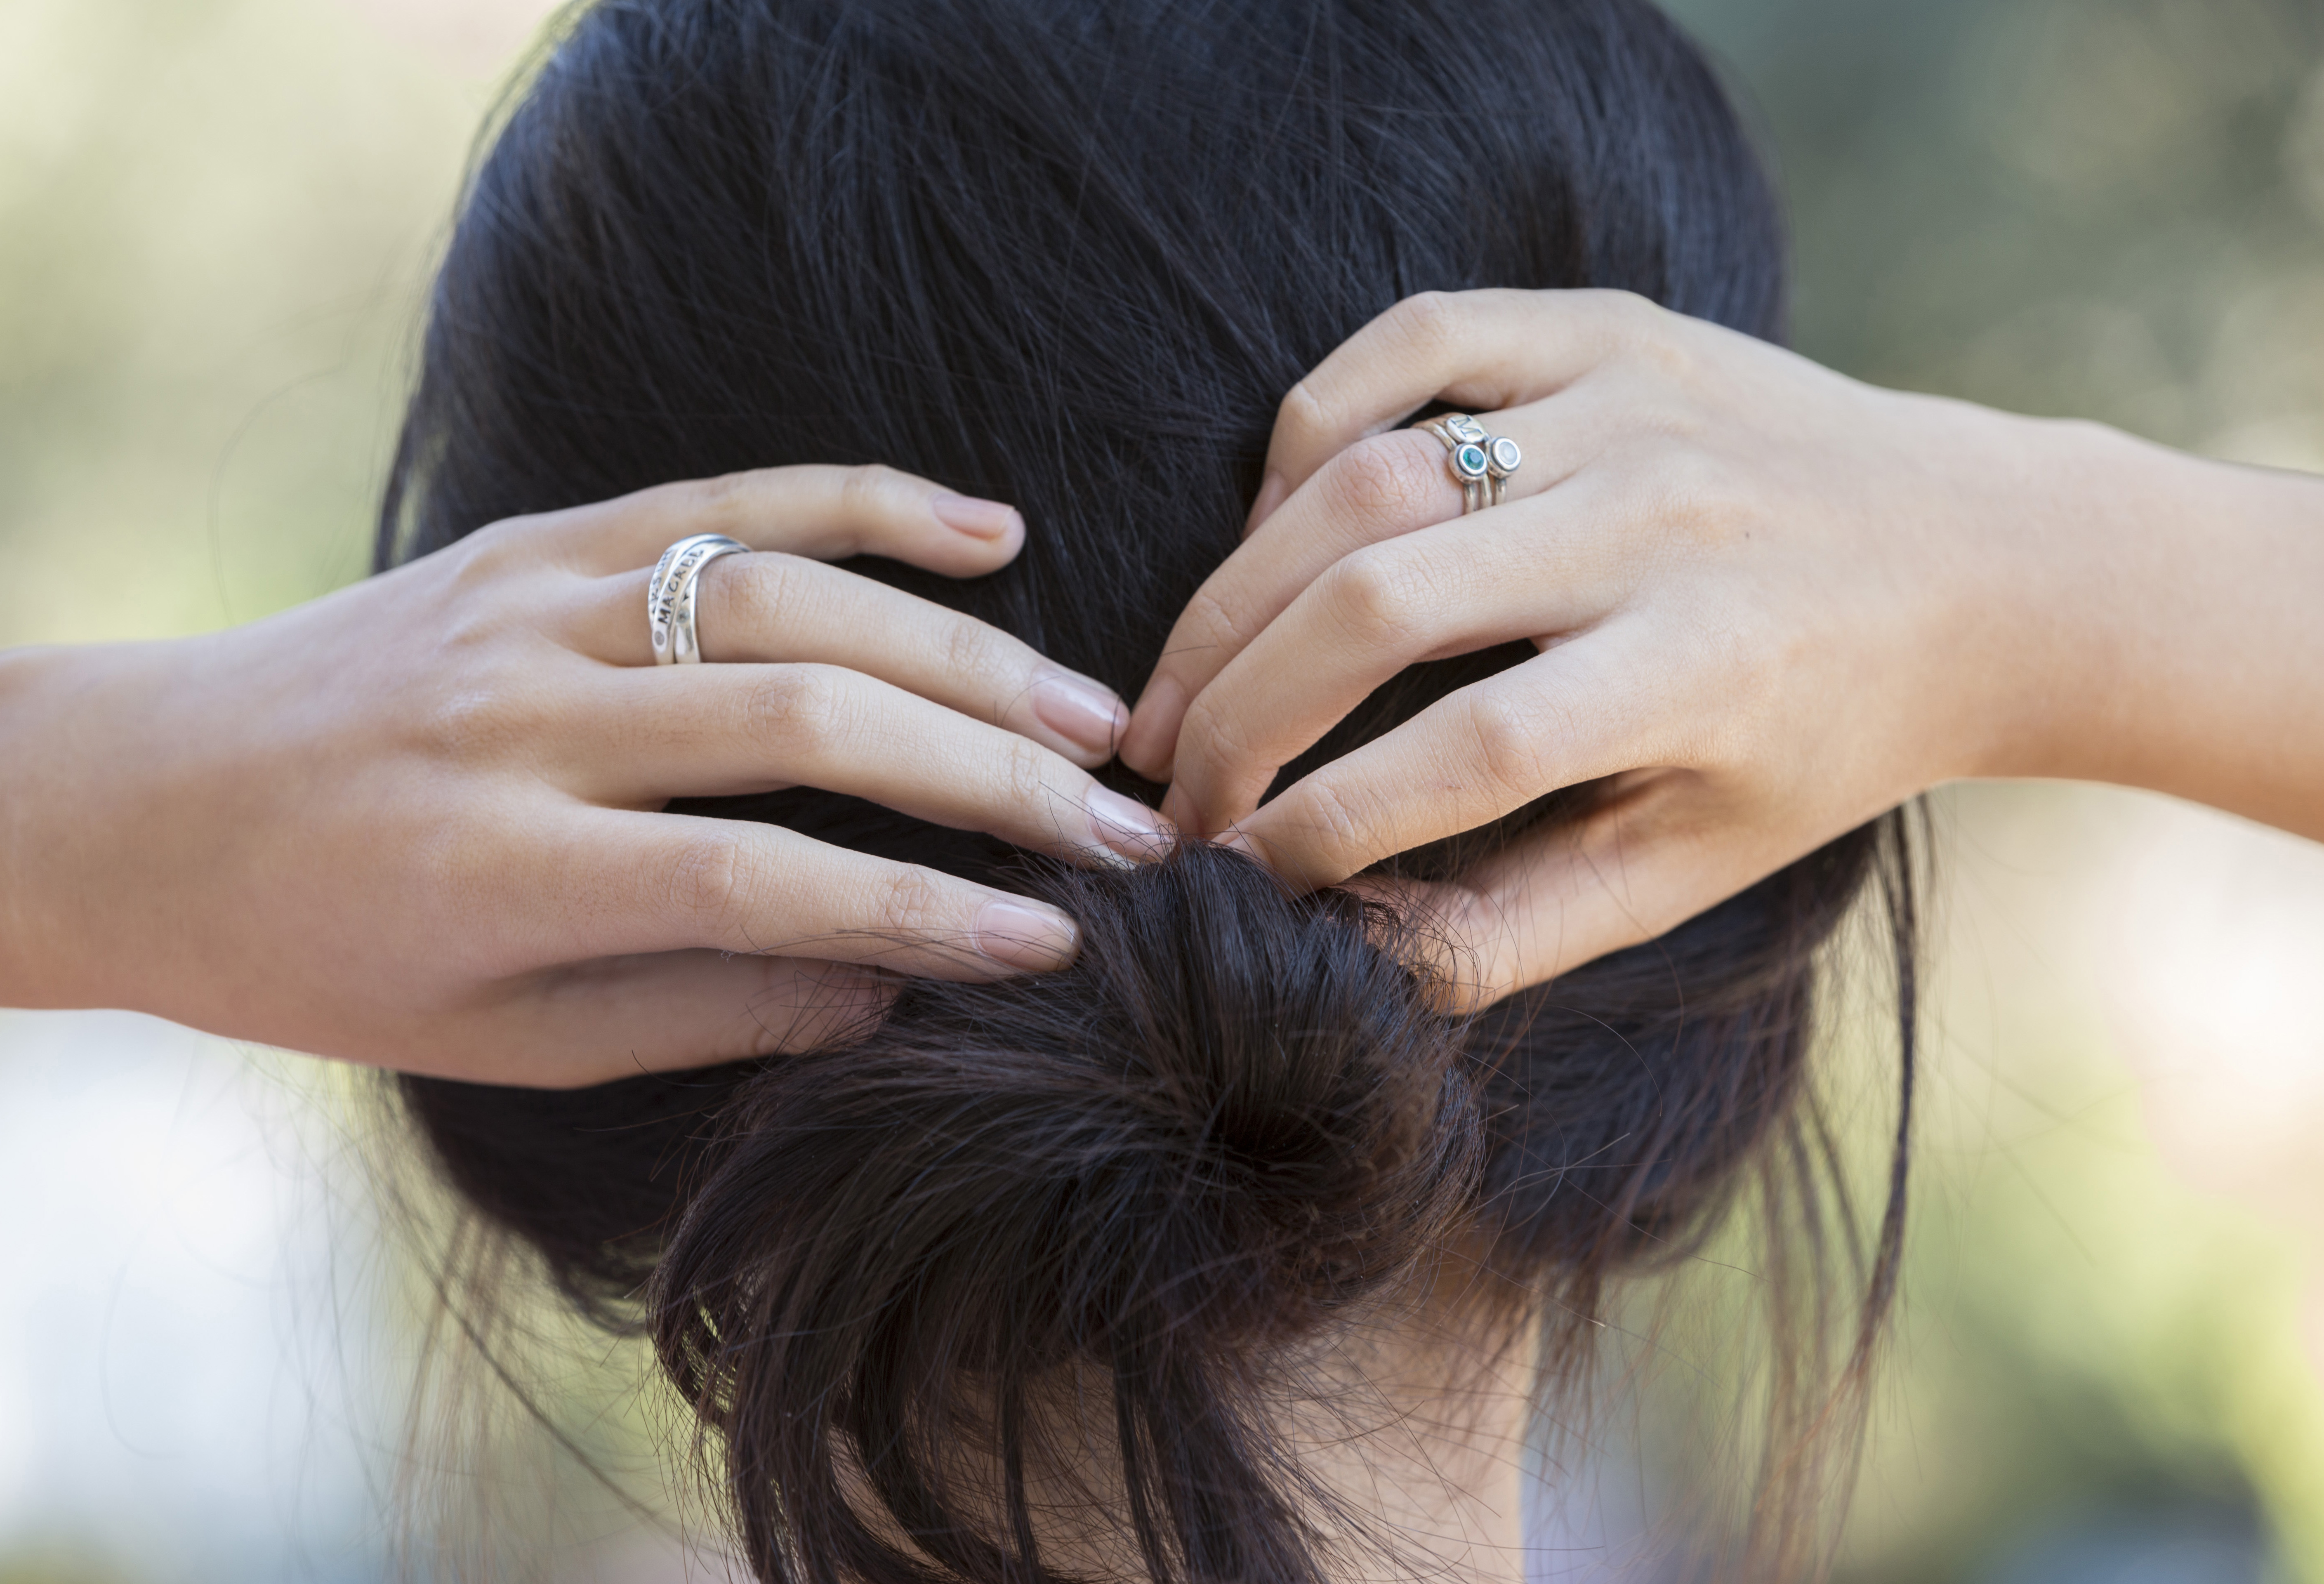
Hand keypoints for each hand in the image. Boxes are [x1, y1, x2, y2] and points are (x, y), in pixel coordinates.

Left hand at [0, 465, 1169, 1084]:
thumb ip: (701, 1006)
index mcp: (499, 863)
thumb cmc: (320, 951)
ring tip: (1092, 719)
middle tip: (1131, 826)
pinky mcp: (540, 537)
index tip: (1057, 941)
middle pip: (808, 718)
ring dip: (964, 652)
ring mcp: (533, 602)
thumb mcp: (495, 1034)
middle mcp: (524, 715)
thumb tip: (894, 988)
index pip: (762, 879)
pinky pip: (731, 497)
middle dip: (993, 777)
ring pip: (792, 596)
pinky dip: (871, 504)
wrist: (144, 803)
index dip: (926, 913)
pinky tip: (991, 530)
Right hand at [1120, 289, 2073, 1003]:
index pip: (1461, 755)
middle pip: (1379, 604)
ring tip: (1180, 681)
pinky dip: (1309, 424)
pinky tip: (1266, 526)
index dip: (1318, 825)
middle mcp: (1662, 522)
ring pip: (1364, 475)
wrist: (1979, 563)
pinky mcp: (1607, 329)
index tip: (1229, 871)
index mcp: (1703, 670)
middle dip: (1235, 711)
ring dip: (1236, 589)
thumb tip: (1346, 949)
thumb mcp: (1698, 864)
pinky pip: (1412, 342)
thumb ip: (1522, 928)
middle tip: (1165, 784)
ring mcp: (1630, 403)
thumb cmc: (1825, 740)